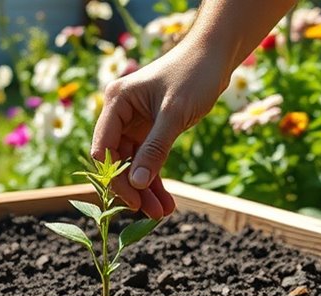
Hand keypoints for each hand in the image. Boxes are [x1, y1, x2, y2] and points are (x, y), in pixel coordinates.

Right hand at [91, 45, 227, 218]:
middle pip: (118, 161)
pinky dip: (156, 179)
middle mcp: (120, 114)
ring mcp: (135, 123)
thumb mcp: (174, 114)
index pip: (104, 149)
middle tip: (153, 214)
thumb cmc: (193, 75)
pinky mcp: (151, 130)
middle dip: (134, 188)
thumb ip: (154, 149)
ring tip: (162, 213)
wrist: (216, 56)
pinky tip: (166, 200)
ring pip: (134, 164)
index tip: (134, 202)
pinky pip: (149, 160)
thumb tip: (137, 184)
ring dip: (146, 189)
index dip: (116, 179)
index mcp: (116, 103)